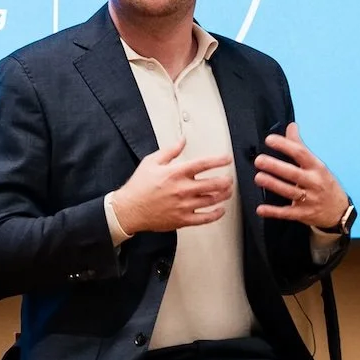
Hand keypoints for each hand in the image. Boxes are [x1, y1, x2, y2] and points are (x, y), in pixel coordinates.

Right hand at [115, 136, 235, 235]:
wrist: (129, 209)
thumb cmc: (139, 187)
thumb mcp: (151, 162)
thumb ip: (170, 151)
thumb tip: (182, 140)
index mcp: (176, 173)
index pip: (203, 164)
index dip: (219, 160)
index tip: (227, 159)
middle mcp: (182, 189)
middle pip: (213, 184)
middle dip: (226, 180)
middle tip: (229, 178)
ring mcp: (184, 206)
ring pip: (212, 200)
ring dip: (224, 195)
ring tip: (228, 191)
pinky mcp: (183, 219)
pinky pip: (205, 218)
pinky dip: (216, 214)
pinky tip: (220, 210)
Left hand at [253, 122, 350, 234]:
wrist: (339, 211)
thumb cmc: (325, 183)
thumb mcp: (317, 164)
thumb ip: (300, 146)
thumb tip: (291, 126)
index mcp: (317, 168)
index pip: (301, 153)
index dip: (285, 146)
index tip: (270, 140)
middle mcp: (314, 183)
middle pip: (293, 173)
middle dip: (275, 166)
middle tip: (259, 160)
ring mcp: (309, 200)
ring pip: (289, 192)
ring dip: (273, 185)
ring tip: (258, 177)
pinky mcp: (303, 214)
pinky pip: (286, 213)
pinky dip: (273, 212)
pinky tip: (260, 209)